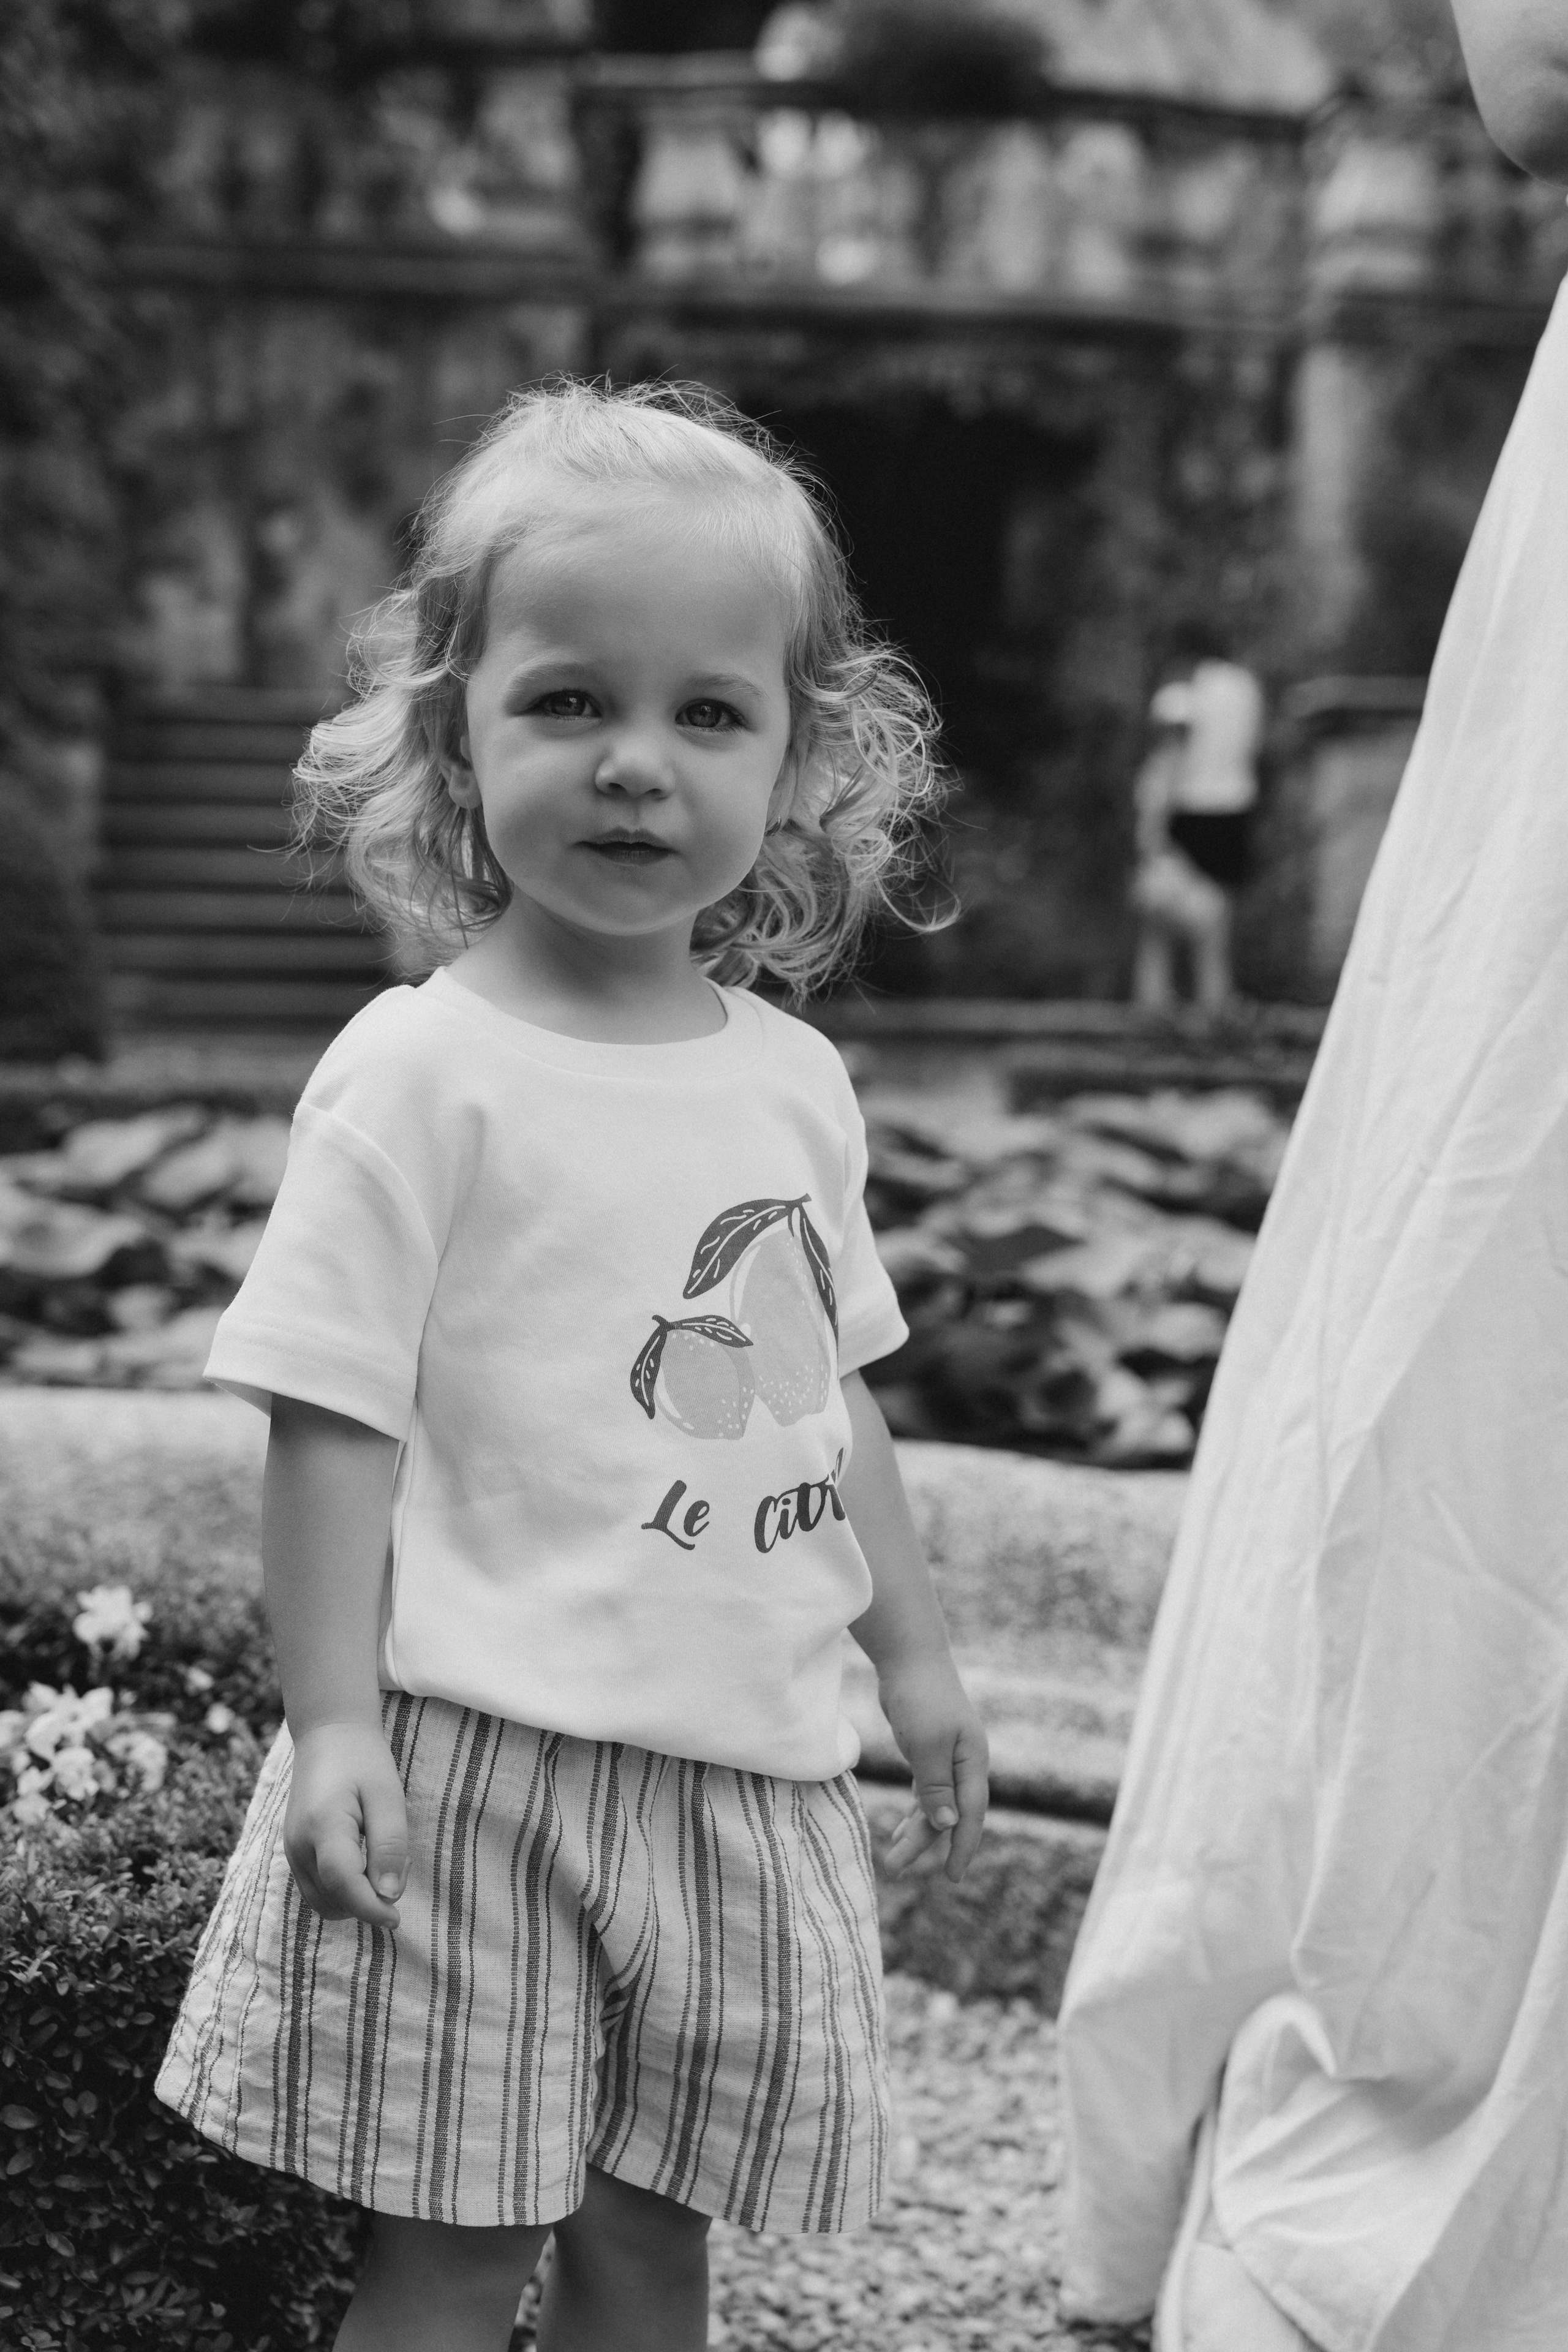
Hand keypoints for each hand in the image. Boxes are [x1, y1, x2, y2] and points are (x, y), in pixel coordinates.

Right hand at [283, 1719, 408, 1929]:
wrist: (328, 1734)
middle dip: (365, 1903)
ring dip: (353, 1899)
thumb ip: (389, 1845)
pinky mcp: (293, 1851)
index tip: (396, 1919)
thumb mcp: (387, 1796)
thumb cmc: (363, 1761)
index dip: (370, 1909)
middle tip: (396, 1870)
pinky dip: (341, 1890)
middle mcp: (299, 1844)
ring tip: (380, 1862)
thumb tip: (389, 1895)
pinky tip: (363, 1862)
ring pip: (322, 1901)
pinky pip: (316, 1888)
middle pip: (331, 1900)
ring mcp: (292, 1850)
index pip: (343, 1885)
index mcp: (323, 1827)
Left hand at [876, 1656, 988, 1883]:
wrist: (909, 1656)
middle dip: (925, 1842)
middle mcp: (965, 1762)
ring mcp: (947, 1755)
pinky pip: (926, 1789)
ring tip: (894, 1855)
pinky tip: (900, 1825)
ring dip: (917, 1829)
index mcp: (972, 1762)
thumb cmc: (921, 1697)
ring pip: (936, 1803)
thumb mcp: (927, 1744)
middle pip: (949, 1813)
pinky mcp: (928, 1748)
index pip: (970, 1814)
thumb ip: (936, 1786)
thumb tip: (947, 1825)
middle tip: (896, 1868)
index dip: (962, 1847)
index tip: (951, 1877)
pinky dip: (914, 1809)